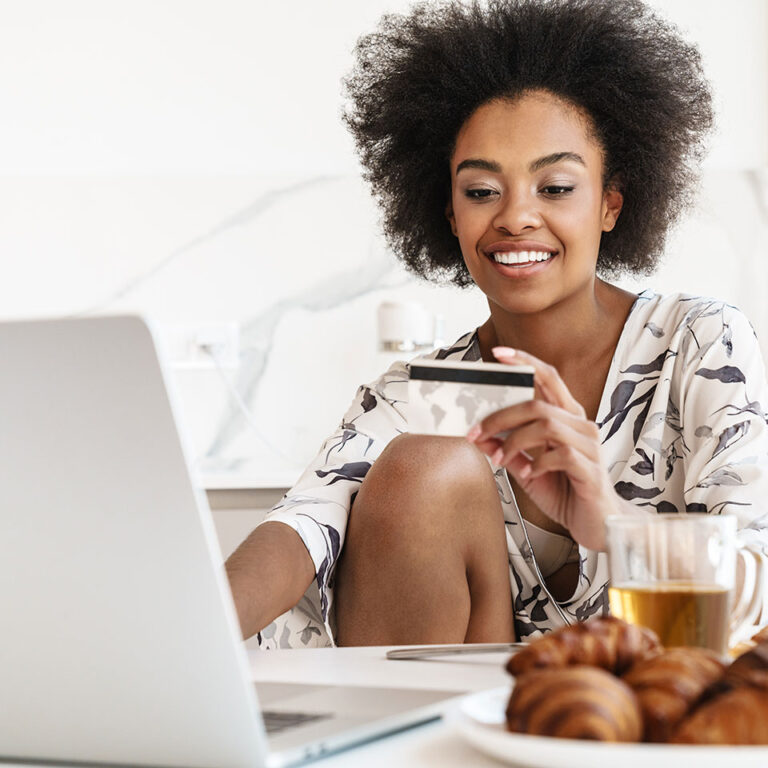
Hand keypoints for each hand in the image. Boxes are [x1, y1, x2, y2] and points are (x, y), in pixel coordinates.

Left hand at [466, 346, 617, 550]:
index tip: (498, 354)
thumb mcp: (526, 469)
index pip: (549, 379)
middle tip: (477, 432)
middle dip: (501, 416)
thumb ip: (506, 450)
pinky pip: (562, 455)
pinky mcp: (591, 470)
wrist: (597, 526)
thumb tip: (478, 436)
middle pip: (538, 404)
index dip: (526, 362)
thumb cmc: (566, 491)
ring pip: (547, 425)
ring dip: (515, 440)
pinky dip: (538, 463)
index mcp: (567, 418)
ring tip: (500, 458)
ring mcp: (590, 447)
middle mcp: (581, 426)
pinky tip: (530, 473)